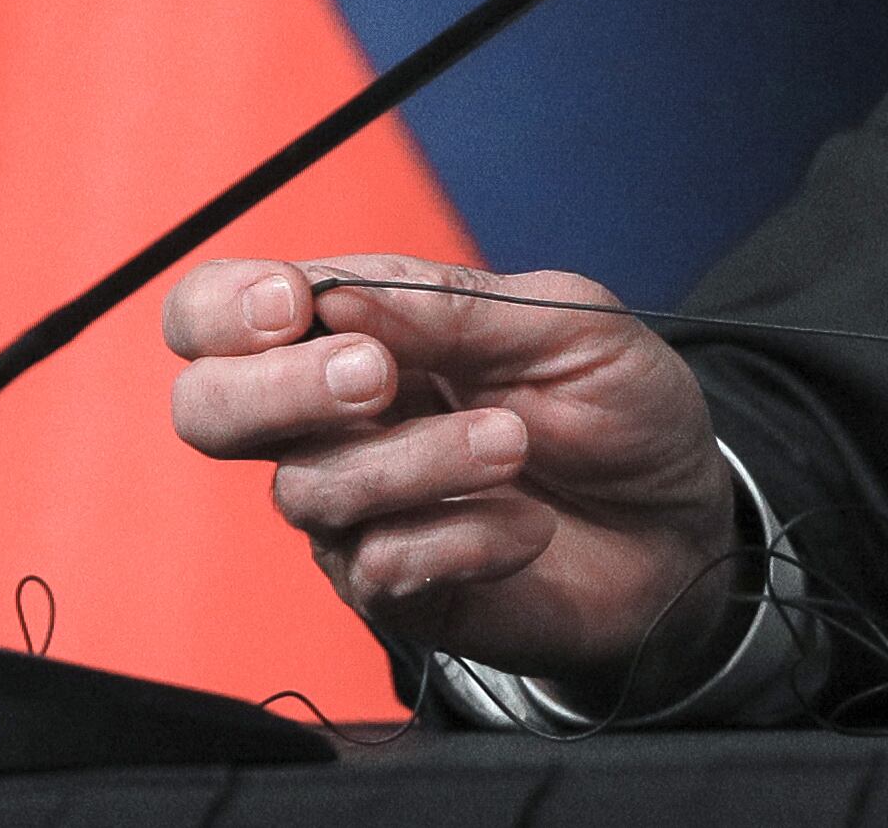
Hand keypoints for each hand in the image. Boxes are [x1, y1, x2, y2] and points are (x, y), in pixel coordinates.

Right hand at [165, 253, 740, 691]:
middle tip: (375, 377)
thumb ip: (453, 306)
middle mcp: (335, 422)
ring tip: (514, 443)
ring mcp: (355, 512)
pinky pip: (378, 566)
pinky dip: (465, 537)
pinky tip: (525, 528)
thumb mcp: (569, 322)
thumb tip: (336, 295)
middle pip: (206, 409)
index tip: (295, 306)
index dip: (226, 308)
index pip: (223, 312)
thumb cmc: (618, 407)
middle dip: (273, 389)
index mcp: (364, 331)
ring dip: (419, 459)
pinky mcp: (391, 591)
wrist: (681, 521)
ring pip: (308, 488)